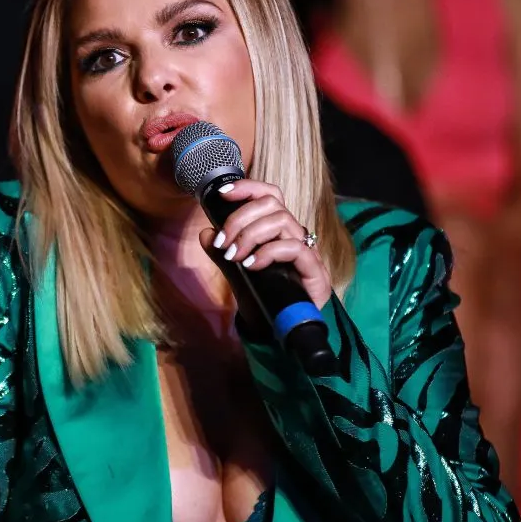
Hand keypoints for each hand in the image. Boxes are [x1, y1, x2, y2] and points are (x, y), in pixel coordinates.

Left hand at [197, 180, 330, 315]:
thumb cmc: (263, 300)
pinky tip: (252, 265)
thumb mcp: (236, 273)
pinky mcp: (315, 270)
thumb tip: (205, 233)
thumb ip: (222, 253)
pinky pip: (294, 248)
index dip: (248, 188)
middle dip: (240, 218)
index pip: (269, 195)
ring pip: (281, 221)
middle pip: (272, 204)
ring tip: (234, 255)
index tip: (223, 194)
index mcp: (278, 231)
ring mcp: (307, 252)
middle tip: (223, 241)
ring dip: (250, 235)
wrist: (279, 333)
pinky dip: (268, 252)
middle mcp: (295, 236)